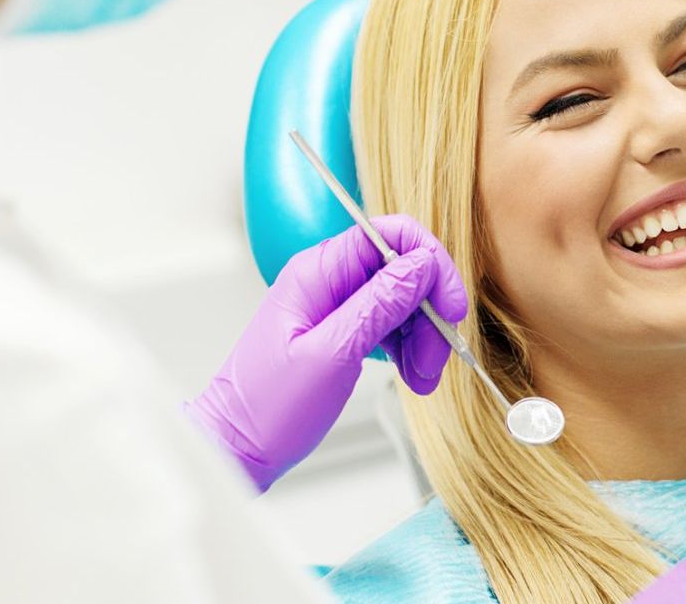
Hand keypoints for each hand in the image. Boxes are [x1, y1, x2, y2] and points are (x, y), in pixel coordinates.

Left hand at [185, 216, 466, 491]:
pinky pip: (389, 326)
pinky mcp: (341, 332)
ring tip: (423, 378)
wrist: (236, 449)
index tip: (450, 306)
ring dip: (423, 337)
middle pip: (402, 271)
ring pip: (402, 301)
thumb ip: (379, 305)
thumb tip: (421, 264)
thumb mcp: (332, 354)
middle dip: (430, 312)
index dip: (430, 262)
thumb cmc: (267, 408)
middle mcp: (326, 281)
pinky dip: (409, 349)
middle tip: (437, 357)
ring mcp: (334, 306)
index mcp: (317, 273)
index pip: (389, 234)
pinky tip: (414, 377)